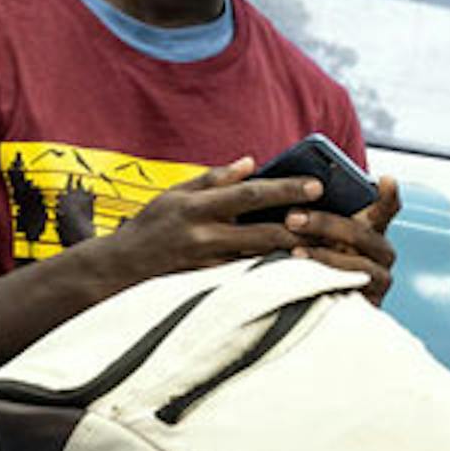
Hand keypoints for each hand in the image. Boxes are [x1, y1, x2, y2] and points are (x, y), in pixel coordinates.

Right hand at [100, 157, 324, 278]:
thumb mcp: (175, 194)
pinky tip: (296, 269)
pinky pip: (248, 278)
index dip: (286, 190)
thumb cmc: (150, 227)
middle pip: (264, 231)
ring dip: (292, 253)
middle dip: (301, 226)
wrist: (117, 271)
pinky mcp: (209, 288)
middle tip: (332, 221)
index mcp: (197, 206)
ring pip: (261, 259)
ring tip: (324, 245)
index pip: (251, 194)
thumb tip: (250, 162)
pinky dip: (272, 272)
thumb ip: (214, 178)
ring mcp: (207, 266)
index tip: (316, 185)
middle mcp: (204, 236)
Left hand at [281, 175, 400, 301]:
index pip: (386, 208)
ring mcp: (380, 279)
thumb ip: (311, 213)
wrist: (306, 306)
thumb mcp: (312, 234)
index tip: (385, 180)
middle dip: (325, 224)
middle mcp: (381, 252)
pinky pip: (351, 291)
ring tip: (294, 252)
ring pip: (359, 265)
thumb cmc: (309, 259)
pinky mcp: (371, 304)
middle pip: (362, 233)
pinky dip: (327, 283)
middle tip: (292, 218)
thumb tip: (290, 189)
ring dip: (323, 256)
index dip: (387, 195)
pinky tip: (305, 278)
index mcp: (371, 228)